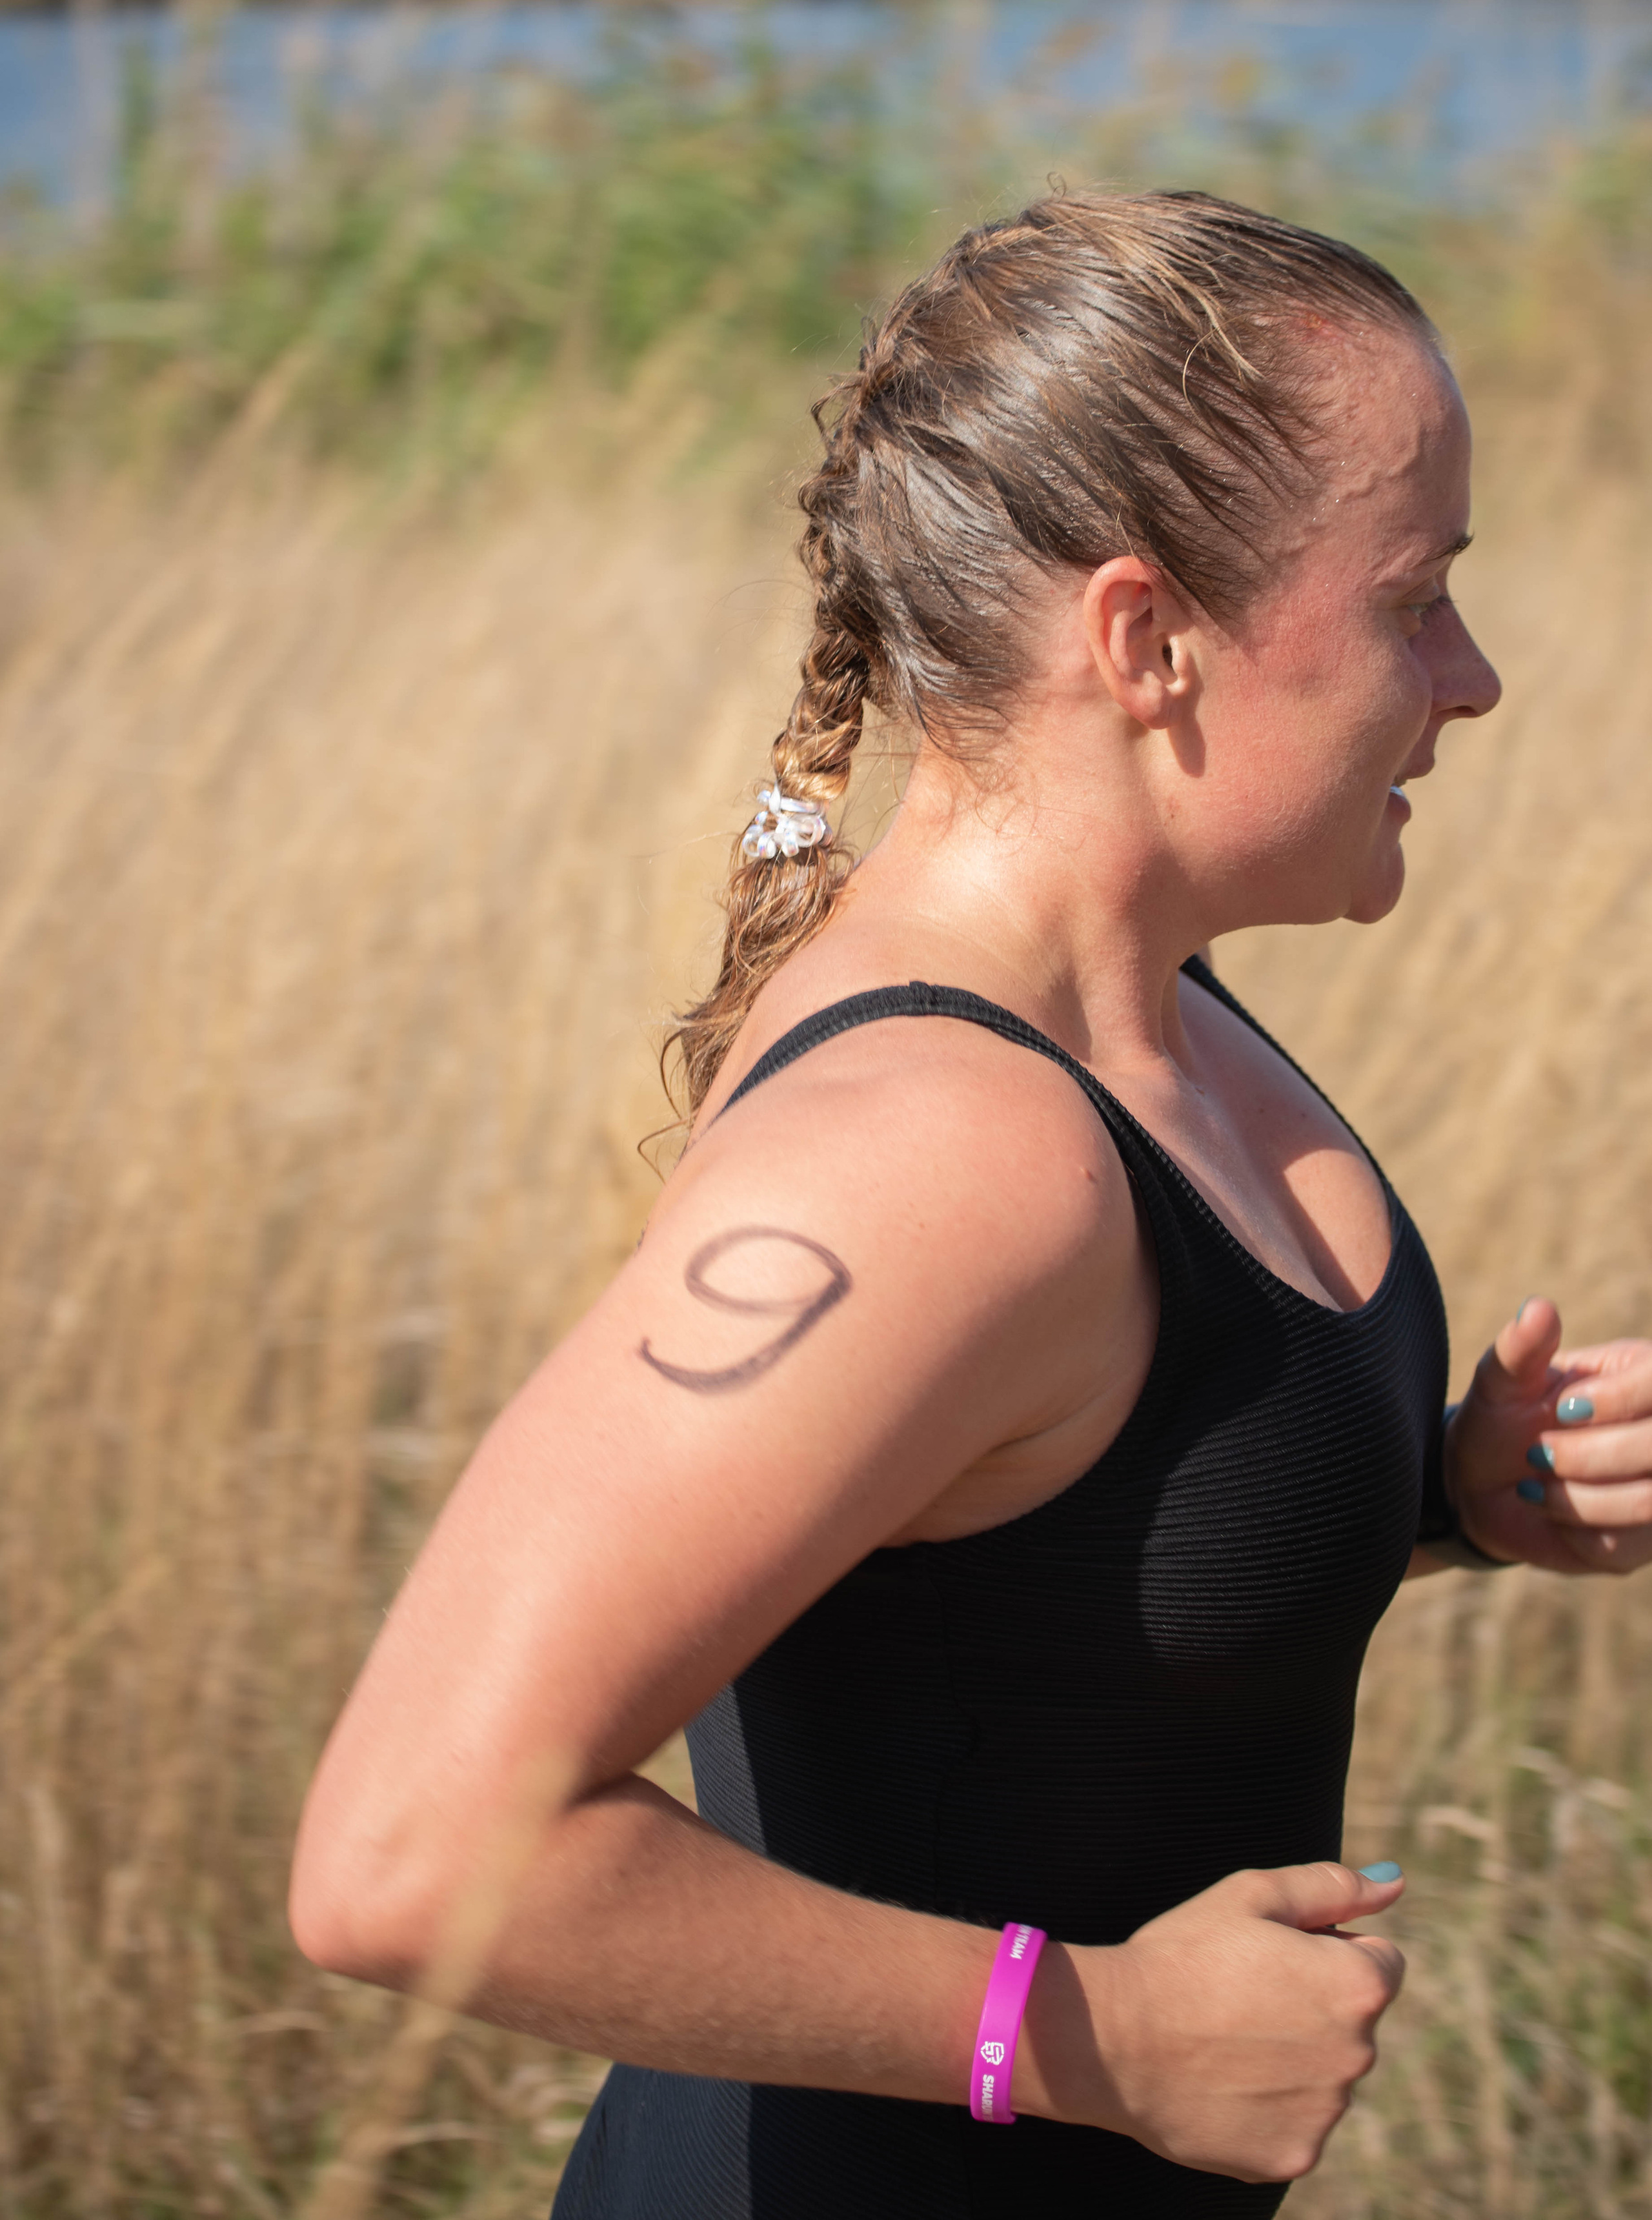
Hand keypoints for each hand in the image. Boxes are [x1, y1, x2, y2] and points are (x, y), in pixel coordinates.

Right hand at [1034, 1862, 1405, 2181]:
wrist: (1114, 2038)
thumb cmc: (1182, 1954)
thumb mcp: (1251, 1895)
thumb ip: (1331, 1886)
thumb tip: (1392, 1885)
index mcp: (1358, 1986)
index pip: (1379, 1961)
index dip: (1324, 1950)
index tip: (1273, 1956)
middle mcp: (1359, 2055)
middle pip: (1350, 2022)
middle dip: (1310, 2006)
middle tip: (1238, 1996)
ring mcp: (1327, 2114)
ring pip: (1322, 2075)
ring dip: (1290, 2058)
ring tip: (1222, 2039)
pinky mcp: (1293, 2157)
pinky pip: (1294, 2124)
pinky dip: (1266, 2107)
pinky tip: (1220, 2083)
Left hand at [1444, 1300, 1651, 1574]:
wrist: (1483, 1486)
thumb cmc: (1502, 1419)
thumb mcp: (1501, 1382)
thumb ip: (1521, 1348)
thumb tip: (1538, 1309)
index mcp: (1643, 1377)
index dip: (1615, 1401)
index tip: (1561, 1409)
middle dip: (1587, 1456)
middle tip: (1535, 1455)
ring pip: (1646, 1502)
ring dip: (1576, 1497)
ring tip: (1534, 1485)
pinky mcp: (1642, 1541)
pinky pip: (1620, 1543)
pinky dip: (1572, 1530)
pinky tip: (1547, 1508)